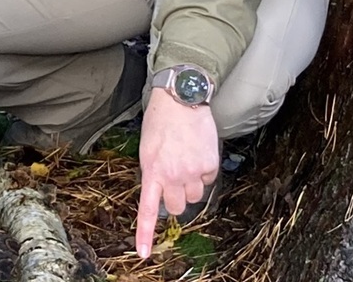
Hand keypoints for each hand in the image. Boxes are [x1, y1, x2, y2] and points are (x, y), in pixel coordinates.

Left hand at [135, 88, 220, 256]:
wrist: (181, 98)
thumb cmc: (160, 121)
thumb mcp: (148, 149)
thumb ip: (153, 172)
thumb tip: (161, 190)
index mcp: (151, 172)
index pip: (148, 210)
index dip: (145, 234)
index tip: (143, 254)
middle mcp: (172, 175)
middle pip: (177, 207)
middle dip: (176, 196)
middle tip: (174, 177)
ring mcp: (192, 171)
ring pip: (195, 195)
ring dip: (191, 184)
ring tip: (186, 159)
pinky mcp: (209, 164)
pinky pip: (209, 179)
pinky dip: (205, 170)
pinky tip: (198, 152)